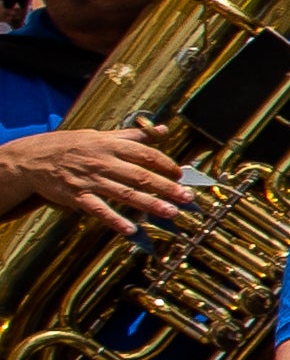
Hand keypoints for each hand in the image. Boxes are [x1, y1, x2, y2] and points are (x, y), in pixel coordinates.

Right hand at [0, 125, 188, 237]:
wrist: (32, 158)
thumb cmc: (71, 146)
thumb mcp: (100, 135)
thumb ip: (133, 136)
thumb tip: (162, 130)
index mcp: (110, 145)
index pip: (145, 155)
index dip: (166, 165)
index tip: (181, 175)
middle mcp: (103, 162)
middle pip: (140, 176)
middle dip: (166, 188)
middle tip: (187, 198)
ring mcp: (90, 180)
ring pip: (125, 194)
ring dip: (150, 204)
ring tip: (171, 213)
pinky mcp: (77, 196)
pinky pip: (99, 209)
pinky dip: (114, 220)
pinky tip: (131, 229)